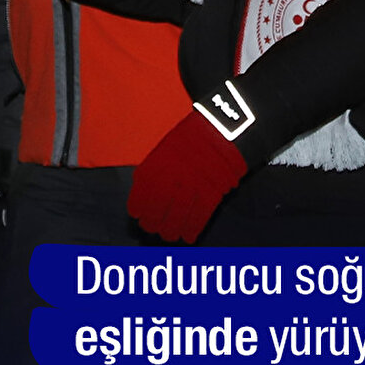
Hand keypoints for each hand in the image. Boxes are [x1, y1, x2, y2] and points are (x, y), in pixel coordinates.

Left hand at [128, 110, 247, 243]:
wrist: (225, 128)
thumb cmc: (195, 136)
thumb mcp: (168, 145)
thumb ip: (156, 169)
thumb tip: (148, 190)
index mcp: (158, 164)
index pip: (140, 196)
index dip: (138, 208)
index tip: (138, 214)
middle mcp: (171, 177)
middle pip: (156, 211)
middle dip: (153, 224)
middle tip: (153, 227)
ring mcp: (192, 186)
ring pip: (176, 218)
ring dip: (171, 230)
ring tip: (169, 235)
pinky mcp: (211, 192)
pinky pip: (199, 216)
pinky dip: (192, 229)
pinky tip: (188, 236)